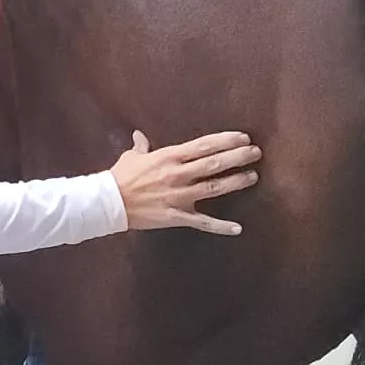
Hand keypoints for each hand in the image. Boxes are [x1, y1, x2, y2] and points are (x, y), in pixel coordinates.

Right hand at [110, 131, 260, 234]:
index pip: (204, 145)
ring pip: (214, 188)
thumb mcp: (132, 157)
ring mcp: (179, 196)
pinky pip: (203, 222)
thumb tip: (140, 136)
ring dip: (236, 182)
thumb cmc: (120, 177)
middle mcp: (178, 174)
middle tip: (256, 152)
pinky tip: (238, 228)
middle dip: (238, 157)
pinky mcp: (177, 216)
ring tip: (253, 176)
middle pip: (215, 164)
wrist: (108, 203)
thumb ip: (141, 147)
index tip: (243, 137)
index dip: (226, 140)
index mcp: (169, 157)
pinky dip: (220, 226)